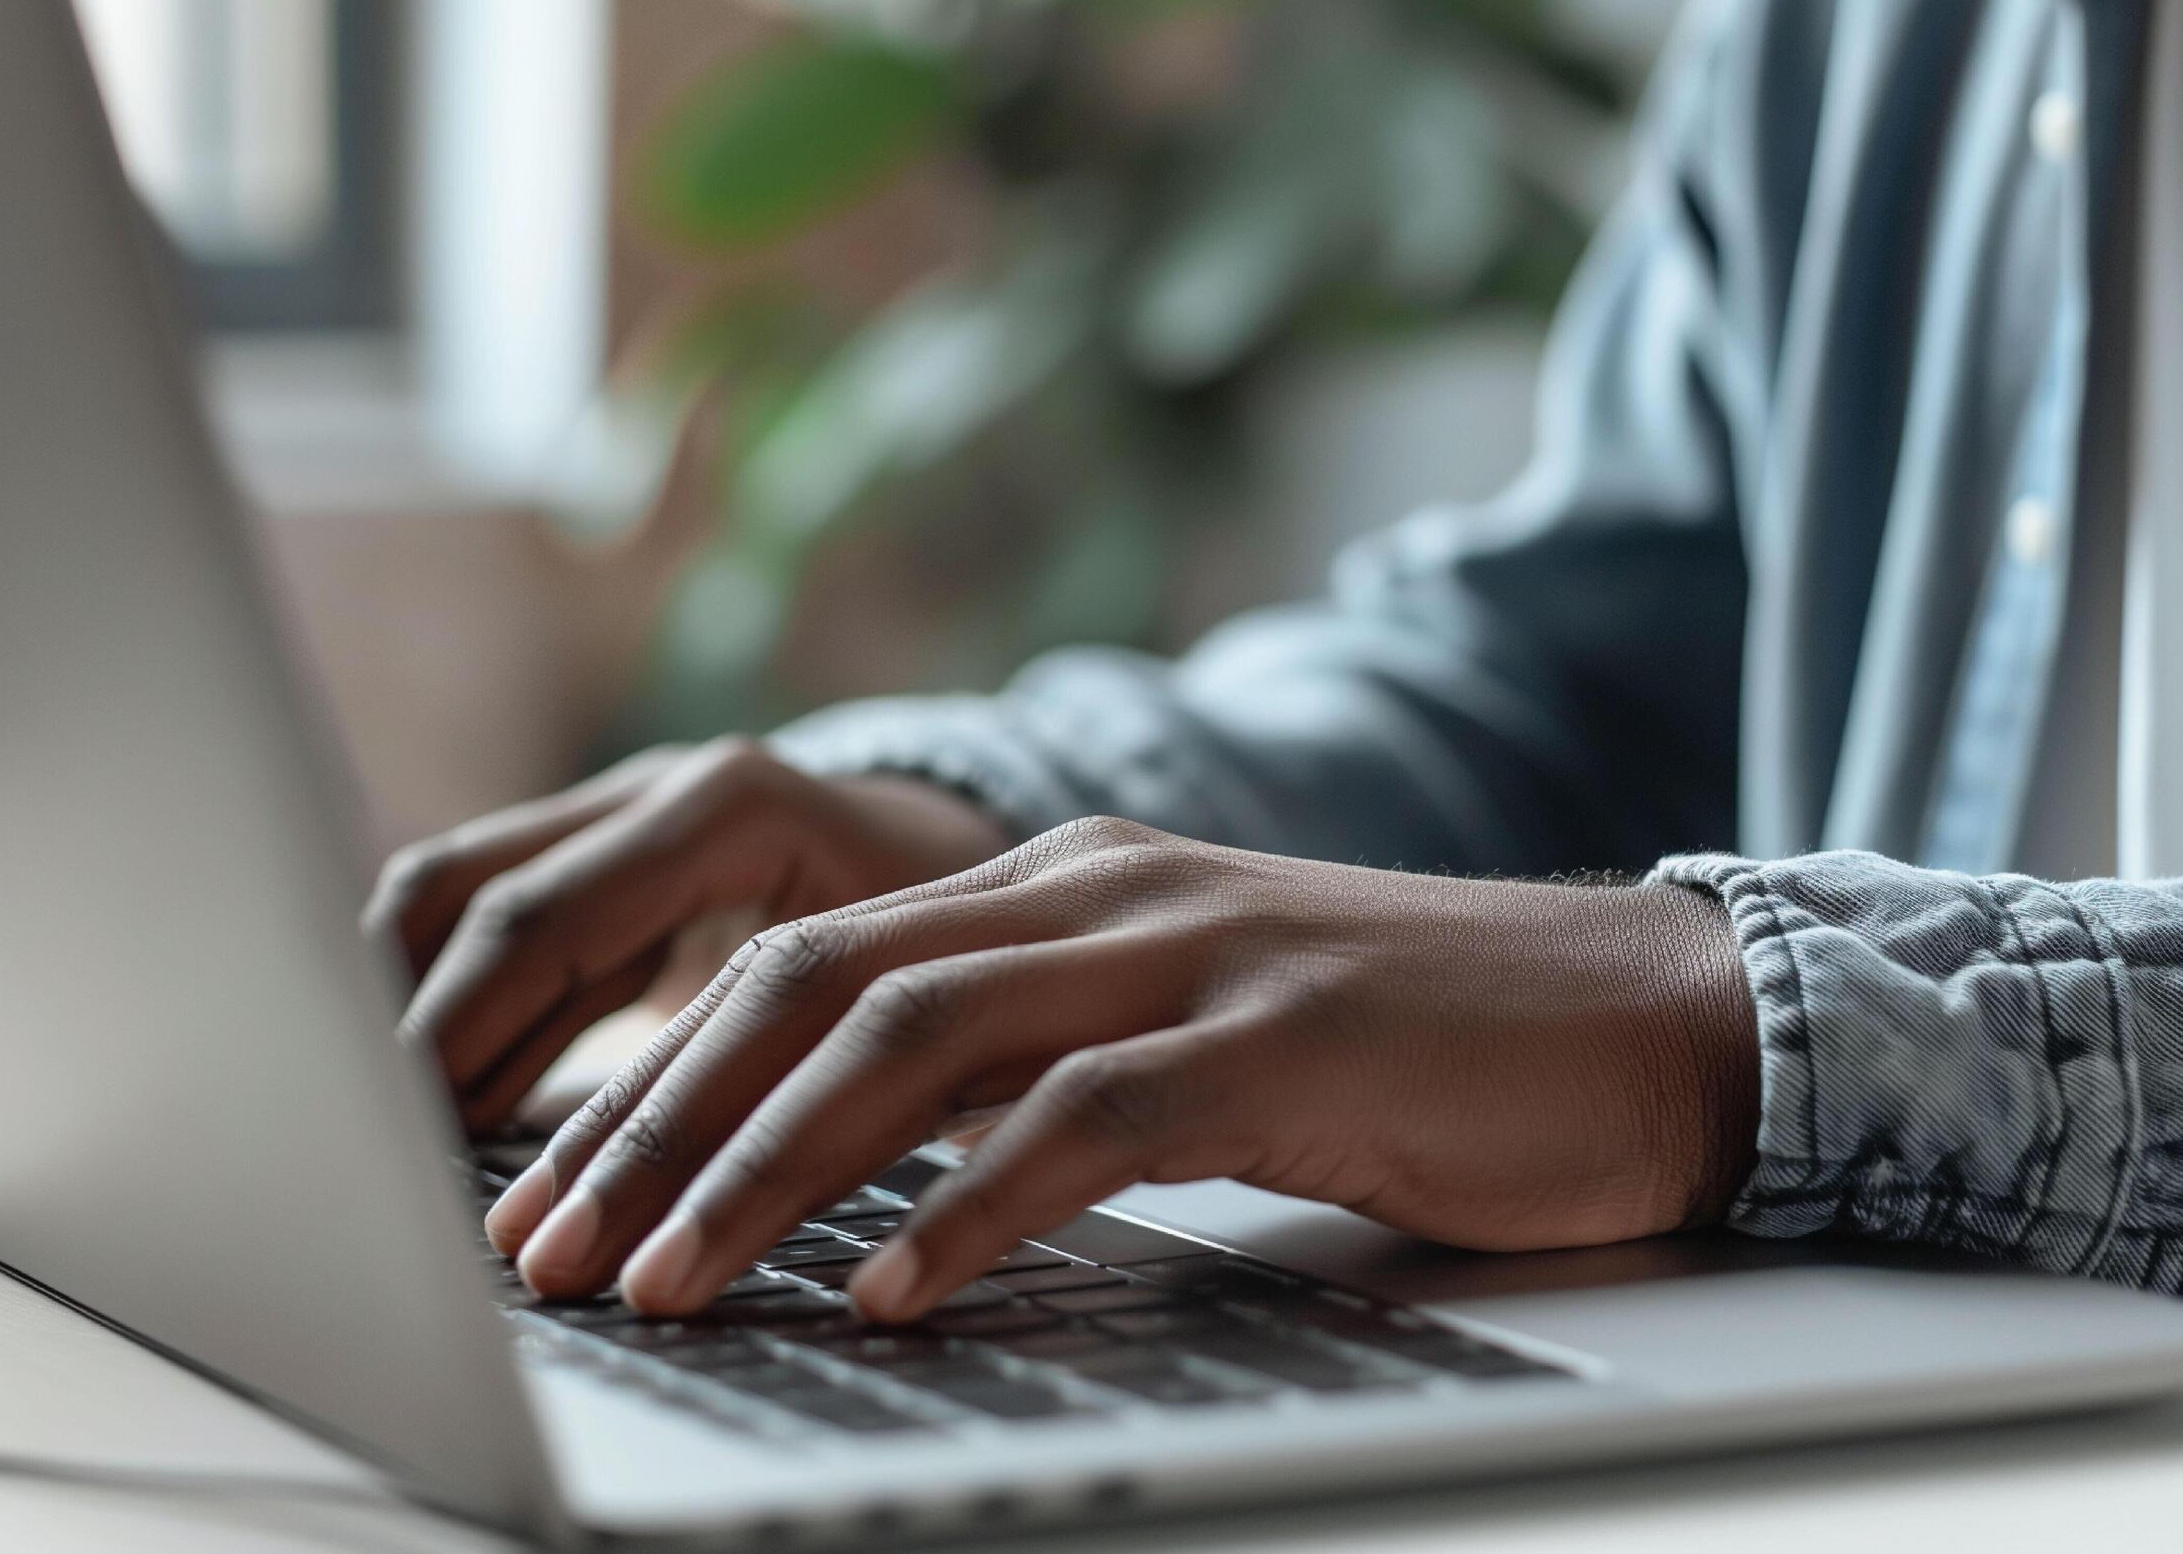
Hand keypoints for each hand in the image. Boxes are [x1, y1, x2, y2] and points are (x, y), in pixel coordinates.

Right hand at [363, 741, 1014, 1129]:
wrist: (992, 843)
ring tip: (386, 1140)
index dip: (465, 1031)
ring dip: (413, 1018)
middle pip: (469, 896)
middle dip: (408, 1030)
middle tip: (373, 1154)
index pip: (544, 916)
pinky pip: (495, 928)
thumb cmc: (971, 928)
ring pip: (456, 899)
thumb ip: (810, 1048)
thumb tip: (707, 1183)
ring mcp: (626, 816)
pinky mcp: (612, 866)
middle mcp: (658, 793)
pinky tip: (451, 1112)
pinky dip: (462, 1014)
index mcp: (729, 807)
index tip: (412, 1135)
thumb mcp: (913, 978)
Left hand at [483, 817, 1761, 1321]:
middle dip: (656, 1126)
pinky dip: (971, 1208)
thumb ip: (1026, 1070)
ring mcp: (1195, 956)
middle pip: (816, 985)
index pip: (801, 960)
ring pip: (919, 1040)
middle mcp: (1103, 896)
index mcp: (1060, 888)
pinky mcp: (1286, 1042)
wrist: (1636, 1022)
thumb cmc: (1403, 1056)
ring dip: (767, 1172)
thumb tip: (850, 1187)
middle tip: (547, 1255)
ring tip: (665, 1285)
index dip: (651, 1079)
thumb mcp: (1182, 1037)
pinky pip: (1090, 1123)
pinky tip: (893, 1294)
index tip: (546, 1198)